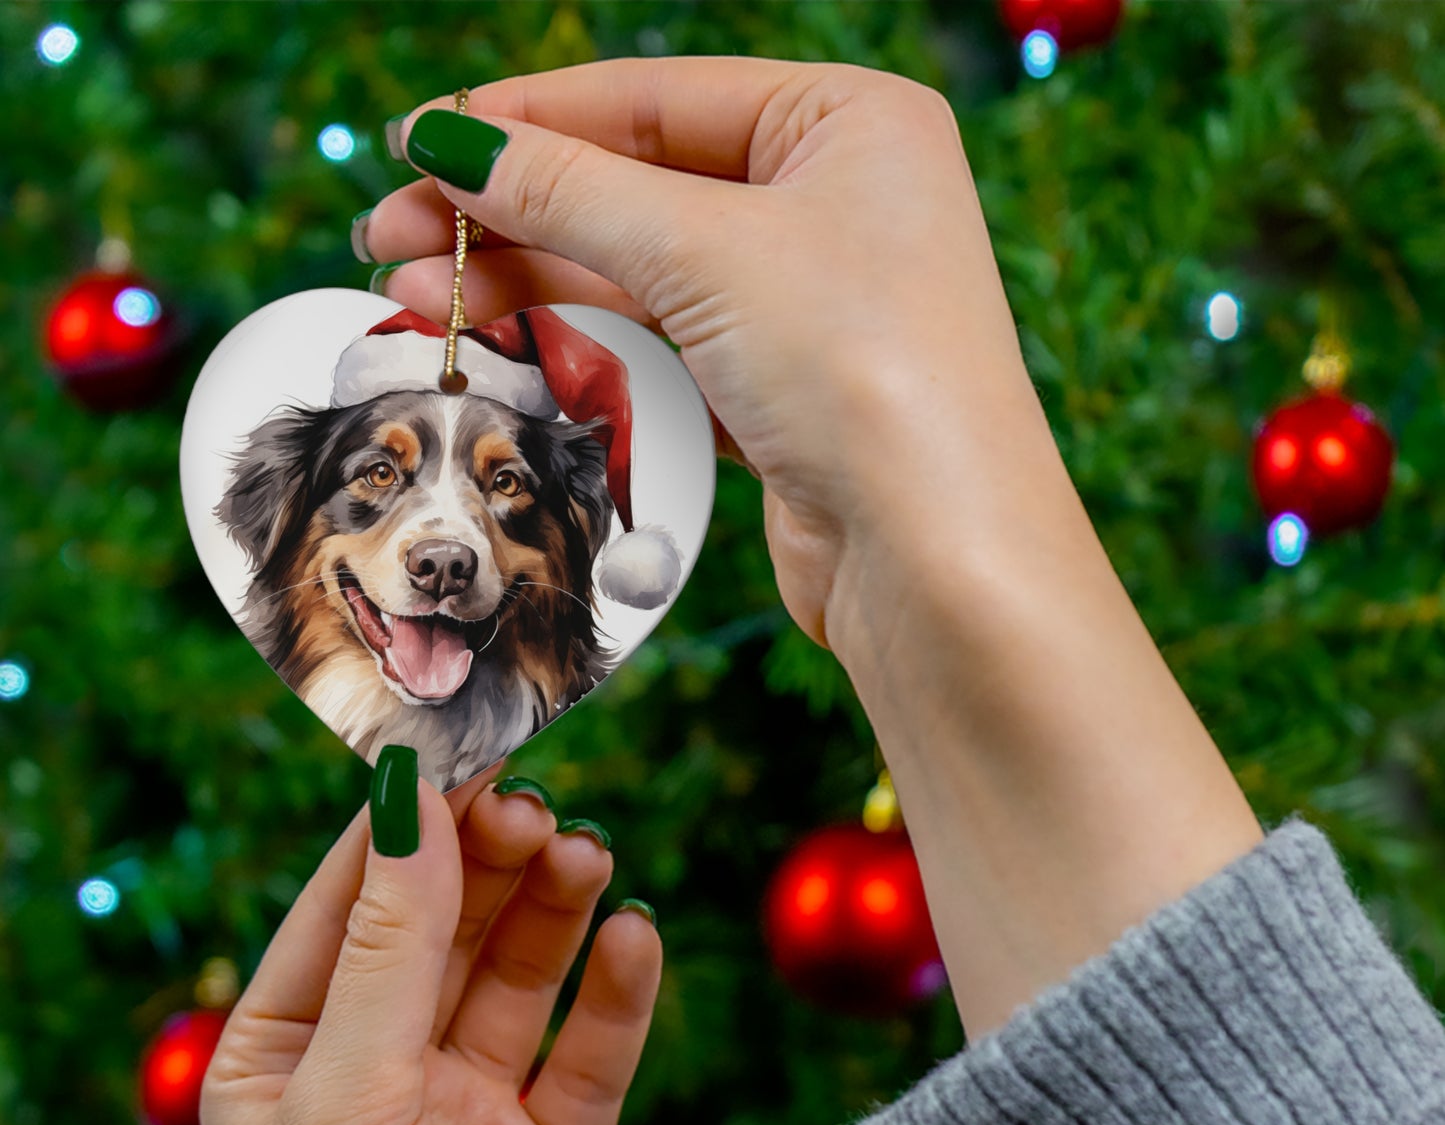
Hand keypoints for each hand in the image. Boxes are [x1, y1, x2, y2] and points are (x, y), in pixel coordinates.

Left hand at [201, 767, 660, 1124]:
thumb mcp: (345, 1094)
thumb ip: (390, 944)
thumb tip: (407, 797)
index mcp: (288, 1053)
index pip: (351, 903)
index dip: (409, 827)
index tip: (467, 751)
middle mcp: (380, 1074)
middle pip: (447, 929)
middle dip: (491, 863)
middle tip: (540, 809)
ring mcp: (469, 1114)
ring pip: (522, 978)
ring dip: (556, 912)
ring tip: (590, 858)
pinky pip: (591, 1056)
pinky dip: (617, 995)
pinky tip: (636, 939)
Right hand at [363, 59, 1261, 1040]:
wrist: (937, 559)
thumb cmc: (864, 372)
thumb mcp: (706, 252)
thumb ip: (569, 192)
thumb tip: (448, 143)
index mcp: (848, 124)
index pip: (654, 98)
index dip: (526, 122)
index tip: (418, 145)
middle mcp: (834, 205)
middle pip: (636, 190)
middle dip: (510, 217)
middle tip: (391, 240)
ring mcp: (808, 306)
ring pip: (640, 278)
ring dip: (529, 288)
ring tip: (415, 300)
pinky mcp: (781, 395)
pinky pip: (662, 350)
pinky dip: (583, 349)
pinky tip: (501, 347)